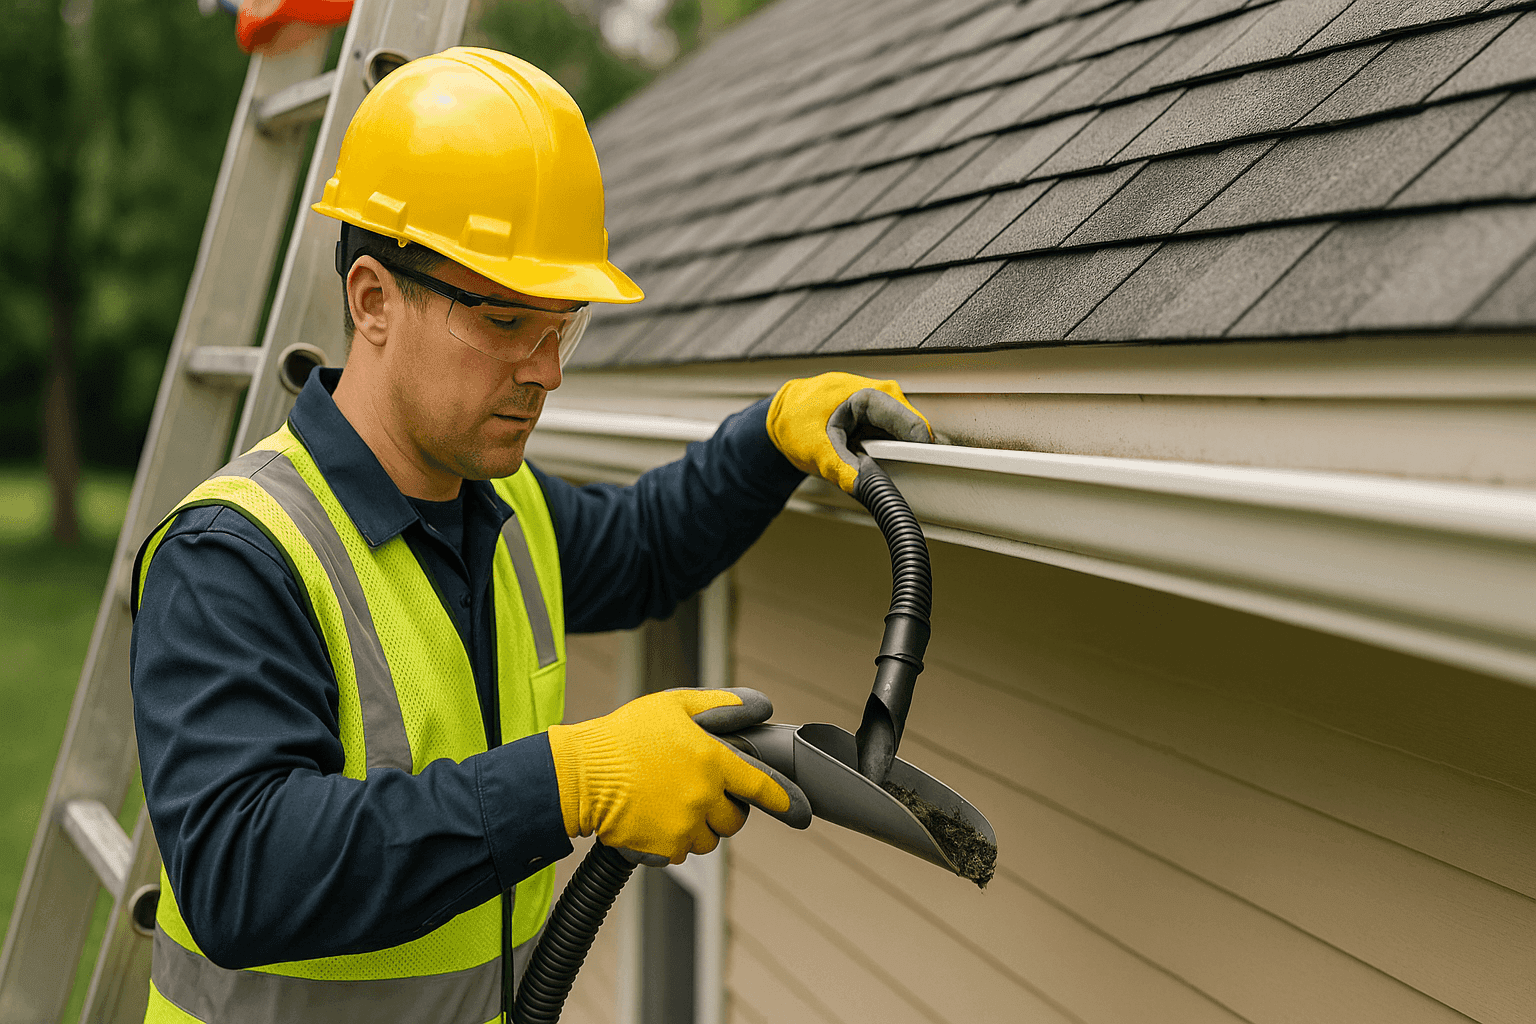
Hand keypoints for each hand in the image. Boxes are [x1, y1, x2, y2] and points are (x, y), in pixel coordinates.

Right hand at [547, 688, 809, 864]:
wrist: (579, 774)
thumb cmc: (625, 735)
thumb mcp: (674, 704)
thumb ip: (722, 704)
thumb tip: (761, 706)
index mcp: (713, 759)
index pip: (763, 786)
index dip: (787, 801)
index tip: (801, 812)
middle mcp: (704, 795)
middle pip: (735, 819)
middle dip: (723, 809)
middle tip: (697, 793)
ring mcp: (684, 825)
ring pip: (709, 839)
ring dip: (697, 826)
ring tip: (666, 802)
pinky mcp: (663, 848)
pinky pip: (681, 853)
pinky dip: (672, 842)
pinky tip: (651, 818)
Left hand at [766, 372, 932, 493]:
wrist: (782, 416)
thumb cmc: (794, 420)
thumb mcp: (814, 448)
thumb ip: (840, 468)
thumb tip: (863, 485)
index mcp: (872, 394)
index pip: (914, 426)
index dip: (918, 454)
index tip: (915, 476)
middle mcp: (884, 396)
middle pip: (913, 434)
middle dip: (901, 459)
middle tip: (875, 473)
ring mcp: (884, 407)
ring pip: (906, 439)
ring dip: (892, 458)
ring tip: (863, 461)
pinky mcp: (881, 419)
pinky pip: (894, 441)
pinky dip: (884, 455)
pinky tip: (864, 457)